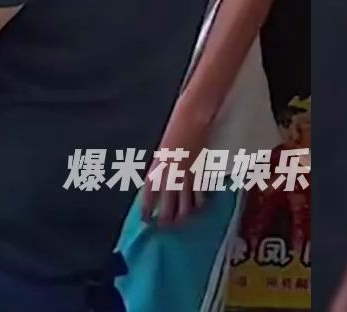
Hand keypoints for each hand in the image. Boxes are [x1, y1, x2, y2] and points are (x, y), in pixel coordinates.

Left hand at [139, 103, 213, 226]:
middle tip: (166, 226)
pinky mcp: (200, 173)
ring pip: (185, 205)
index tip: (146, 220)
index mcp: (156, 169)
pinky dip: (200, 203)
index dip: (146, 209)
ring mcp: (185, 175)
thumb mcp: (161, 154)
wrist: (190, 120)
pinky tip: (200, 206)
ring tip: (183, 221)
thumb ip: (159, 171)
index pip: (148, 195)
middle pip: (167, 205)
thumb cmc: (174, 135)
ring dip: (184, 215)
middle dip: (166, 219)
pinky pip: (200, 195)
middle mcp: (169, 175)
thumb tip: (158, 190)